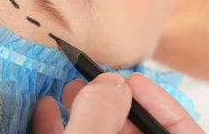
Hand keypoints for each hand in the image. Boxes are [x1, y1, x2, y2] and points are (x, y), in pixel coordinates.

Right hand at [34, 73, 204, 133]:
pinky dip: (60, 128)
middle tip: (95, 81)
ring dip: (84, 112)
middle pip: (135, 132)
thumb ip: (103, 110)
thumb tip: (110, 81)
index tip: (134, 81)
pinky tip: (45, 109)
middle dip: (113, 103)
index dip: (163, 105)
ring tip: (66, 90)